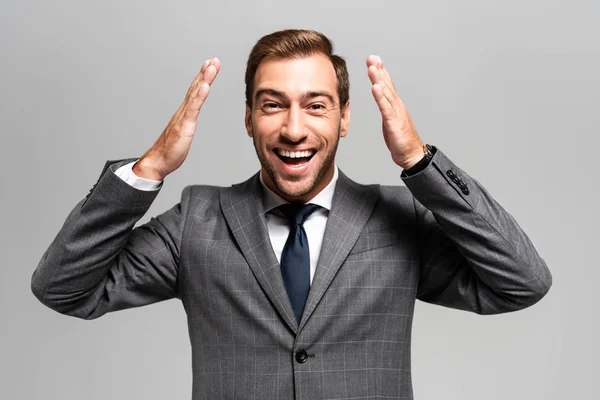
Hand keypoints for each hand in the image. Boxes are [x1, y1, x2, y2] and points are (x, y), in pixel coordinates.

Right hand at [133, 58, 220, 179]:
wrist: (158, 161)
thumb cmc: (170, 150)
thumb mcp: (184, 134)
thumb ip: (187, 124)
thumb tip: (191, 120)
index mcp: (184, 113)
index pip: (195, 91)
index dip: (203, 77)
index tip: (210, 65)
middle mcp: (183, 111)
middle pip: (195, 87)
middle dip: (205, 73)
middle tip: (214, 60)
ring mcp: (183, 117)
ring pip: (195, 94)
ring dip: (204, 79)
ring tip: (211, 66)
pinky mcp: (184, 125)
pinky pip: (193, 108)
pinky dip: (199, 96)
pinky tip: (205, 86)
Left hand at [367, 55, 424, 169]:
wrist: (411, 154)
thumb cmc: (401, 140)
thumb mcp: (390, 121)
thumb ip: (386, 109)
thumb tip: (380, 100)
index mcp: (395, 105)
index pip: (387, 85)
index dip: (380, 72)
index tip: (374, 60)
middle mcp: (397, 106)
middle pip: (387, 84)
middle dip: (379, 70)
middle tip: (372, 57)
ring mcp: (396, 113)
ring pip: (386, 93)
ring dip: (378, 79)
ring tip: (372, 67)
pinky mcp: (393, 122)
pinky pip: (385, 107)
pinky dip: (380, 97)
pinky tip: (375, 87)